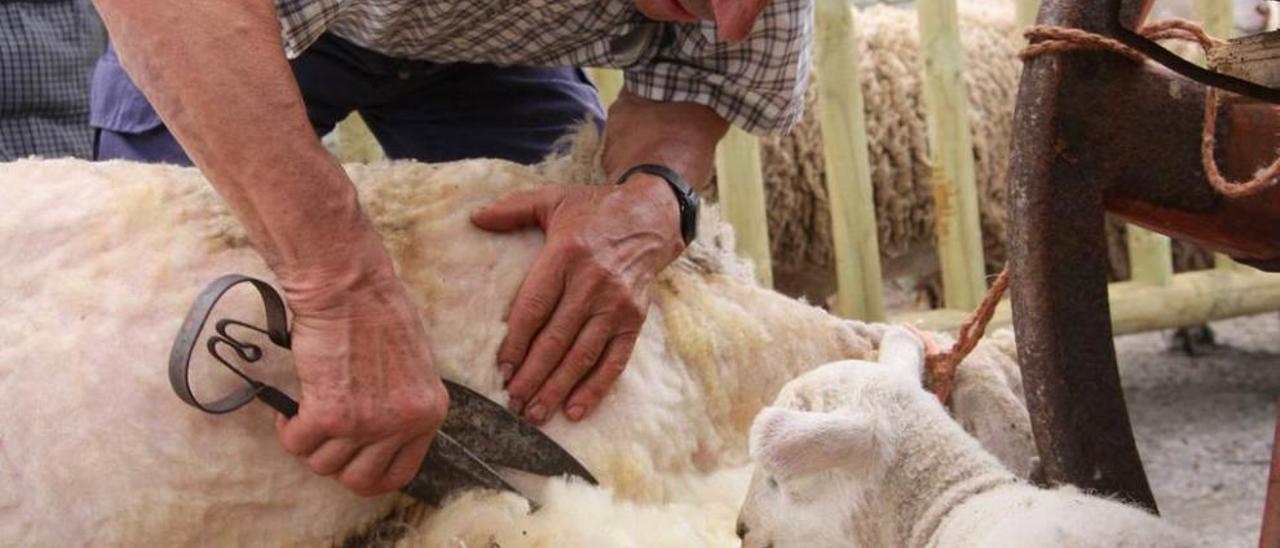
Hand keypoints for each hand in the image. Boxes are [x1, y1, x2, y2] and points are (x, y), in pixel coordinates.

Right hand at [273, 263, 448, 496]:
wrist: (348, 287)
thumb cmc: (377, 311)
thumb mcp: (413, 365)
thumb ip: (402, 403)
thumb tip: (380, 432)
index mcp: (429, 412)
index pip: (400, 473)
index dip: (369, 473)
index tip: (353, 462)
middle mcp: (403, 423)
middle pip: (359, 480)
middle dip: (335, 463)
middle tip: (324, 437)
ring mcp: (367, 423)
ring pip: (323, 464)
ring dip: (309, 443)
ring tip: (307, 413)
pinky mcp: (329, 413)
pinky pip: (298, 443)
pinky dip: (288, 429)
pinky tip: (290, 409)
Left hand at [471, 174, 683, 423]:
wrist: (652, 216)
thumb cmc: (595, 210)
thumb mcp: (553, 199)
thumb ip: (513, 208)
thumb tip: (474, 218)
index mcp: (567, 254)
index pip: (535, 306)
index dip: (516, 341)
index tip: (501, 368)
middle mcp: (593, 283)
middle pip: (556, 338)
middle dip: (532, 375)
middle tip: (512, 402)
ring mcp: (617, 305)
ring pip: (582, 355)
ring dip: (557, 388)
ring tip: (534, 413)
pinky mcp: (635, 320)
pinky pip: (614, 360)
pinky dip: (595, 388)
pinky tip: (575, 410)